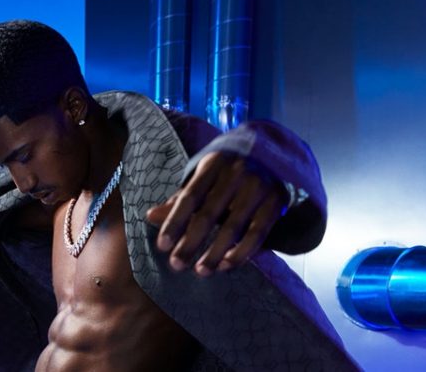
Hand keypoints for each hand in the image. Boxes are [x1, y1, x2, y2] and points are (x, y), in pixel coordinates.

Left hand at [146, 151, 287, 276]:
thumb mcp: (203, 178)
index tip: (162, 246)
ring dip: (215, 252)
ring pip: (233, 227)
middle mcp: (236, 173)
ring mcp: (258, 187)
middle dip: (191, 242)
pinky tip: (226, 266)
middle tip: (176, 265)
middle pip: (209, 214)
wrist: (271, 154)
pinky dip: (242, 252)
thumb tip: (150, 217)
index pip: (189, 197)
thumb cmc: (227, 172)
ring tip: (201, 271)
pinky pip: (257, 233)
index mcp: (213, 164)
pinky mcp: (275, 201)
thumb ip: (180, 199)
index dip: (174, 222)